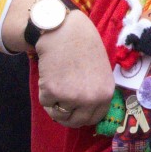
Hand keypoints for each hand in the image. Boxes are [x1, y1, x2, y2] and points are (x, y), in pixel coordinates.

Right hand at [33, 10, 114, 128]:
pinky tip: (49, 75)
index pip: (93, 118)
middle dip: (67, 115)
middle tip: (60, 101)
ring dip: (55, 103)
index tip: (75, 111)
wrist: (65, 30)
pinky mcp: (53, 92)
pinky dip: (44, 93)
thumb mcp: (100, 71)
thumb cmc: (83, 46)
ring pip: (59, 114)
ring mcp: (72, 97)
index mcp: (106, 94)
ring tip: (57, 82)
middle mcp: (91, 99)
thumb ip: (95, 92)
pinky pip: (46, 103)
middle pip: (76, 122)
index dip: (82, 115)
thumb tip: (85, 113)